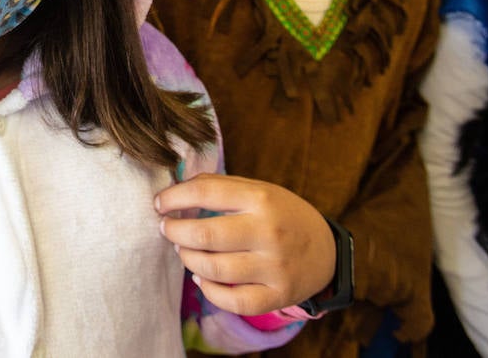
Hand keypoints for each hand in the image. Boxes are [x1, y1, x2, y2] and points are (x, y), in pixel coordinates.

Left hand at [155, 173, 335, 315]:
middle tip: (167, 229)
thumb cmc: (282, 215)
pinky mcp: (278, 295)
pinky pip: (232, 300)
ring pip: (213, 269)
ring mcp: (275, 267)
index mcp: (262, 199)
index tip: (159, 203)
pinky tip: (202, 278)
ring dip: (187, 259)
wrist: (327, 250)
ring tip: (184, 250)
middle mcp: (269, 232)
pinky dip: (209, 291)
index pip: (205, 193)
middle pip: (204, 234)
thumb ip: (220, 186)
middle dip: (174, 231)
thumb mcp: (259, 190)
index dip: (174, 197)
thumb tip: (176, 187)